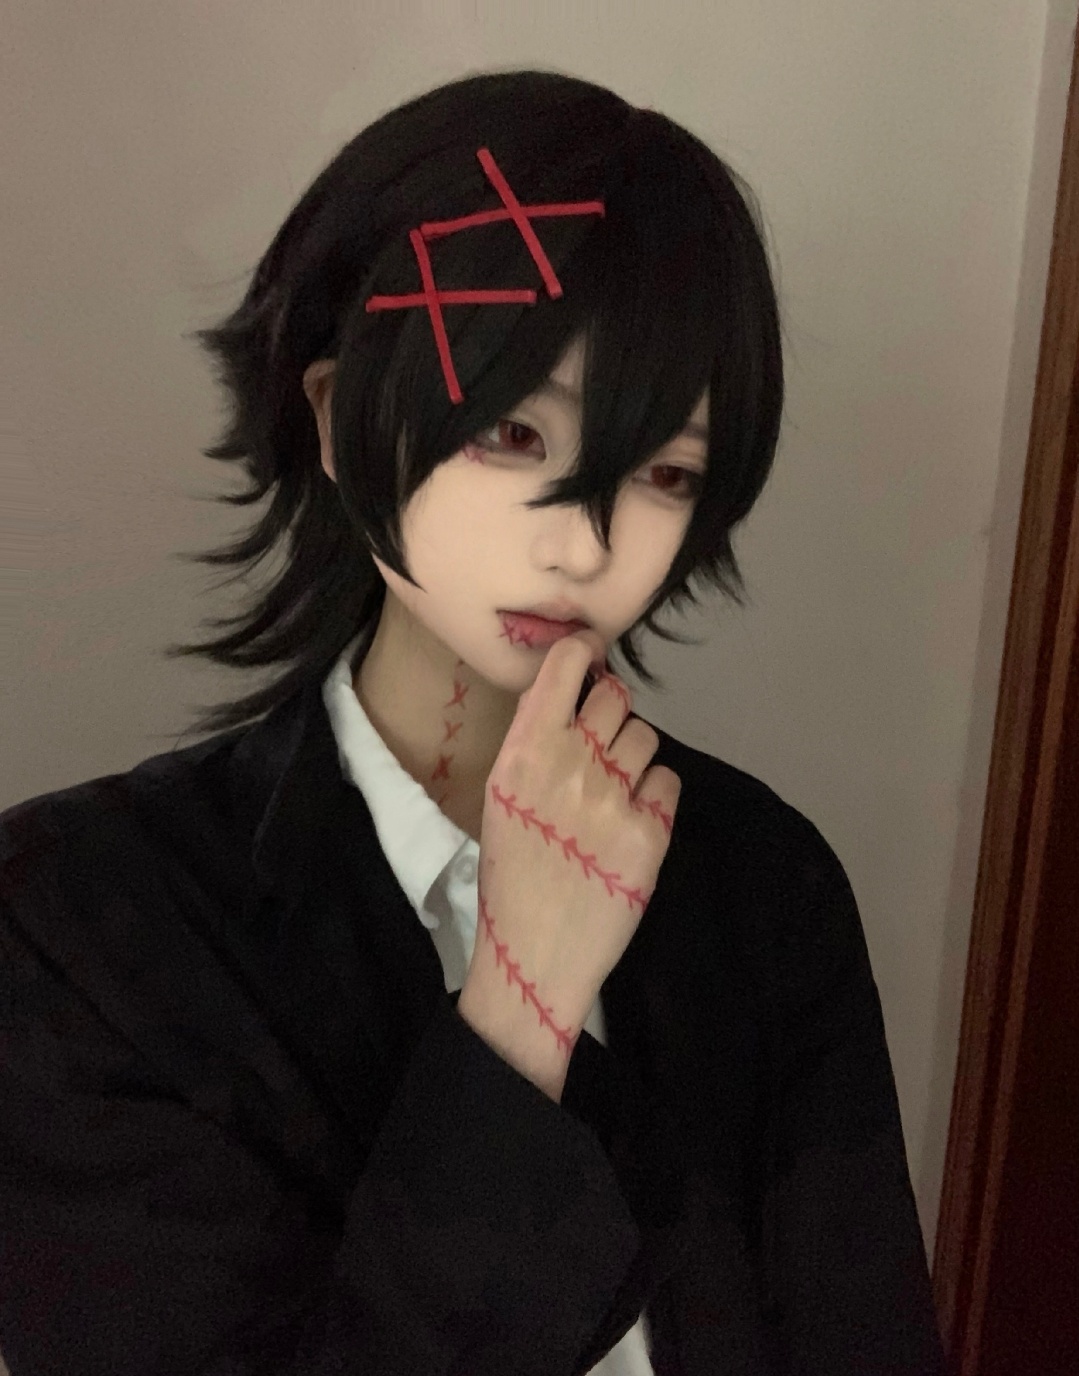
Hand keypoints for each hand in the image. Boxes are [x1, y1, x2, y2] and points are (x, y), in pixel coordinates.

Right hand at [460, 630, 680, 1084]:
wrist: (536, 953)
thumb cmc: (512, 875)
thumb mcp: (501, 798)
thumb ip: (533, 743)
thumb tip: (566, 693)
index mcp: (523, 752)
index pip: (567, 667)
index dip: (585, 653)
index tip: (592, 658)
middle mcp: (571, 764)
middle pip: (616, 695)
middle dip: (612, 712)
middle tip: (599, 748)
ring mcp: (614, 797)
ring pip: (646, 737)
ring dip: (633, 757)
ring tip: (610, 797)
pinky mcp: (651, 832)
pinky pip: (667, 781)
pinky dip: (654, 797)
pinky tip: (630, 823)